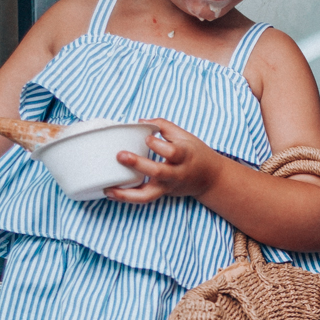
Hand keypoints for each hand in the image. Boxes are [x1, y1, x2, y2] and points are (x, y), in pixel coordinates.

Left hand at [106, 119, 221, 203]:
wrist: (210, 179)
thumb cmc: (195, 153)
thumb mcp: (185, 136)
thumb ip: (163, 126)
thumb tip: (140, 121)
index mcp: (184, 156)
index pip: (172, 152)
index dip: (158, 145)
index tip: (146, 137)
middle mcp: (176, 174)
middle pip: (158, 173)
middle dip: (138, 164)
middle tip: (120, 155)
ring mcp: (168, 187)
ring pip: (147, 195)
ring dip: (126, 194)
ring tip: (108, 189)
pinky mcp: (161, 194)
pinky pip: (143, 198)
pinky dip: (126, 197)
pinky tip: (111, 192)